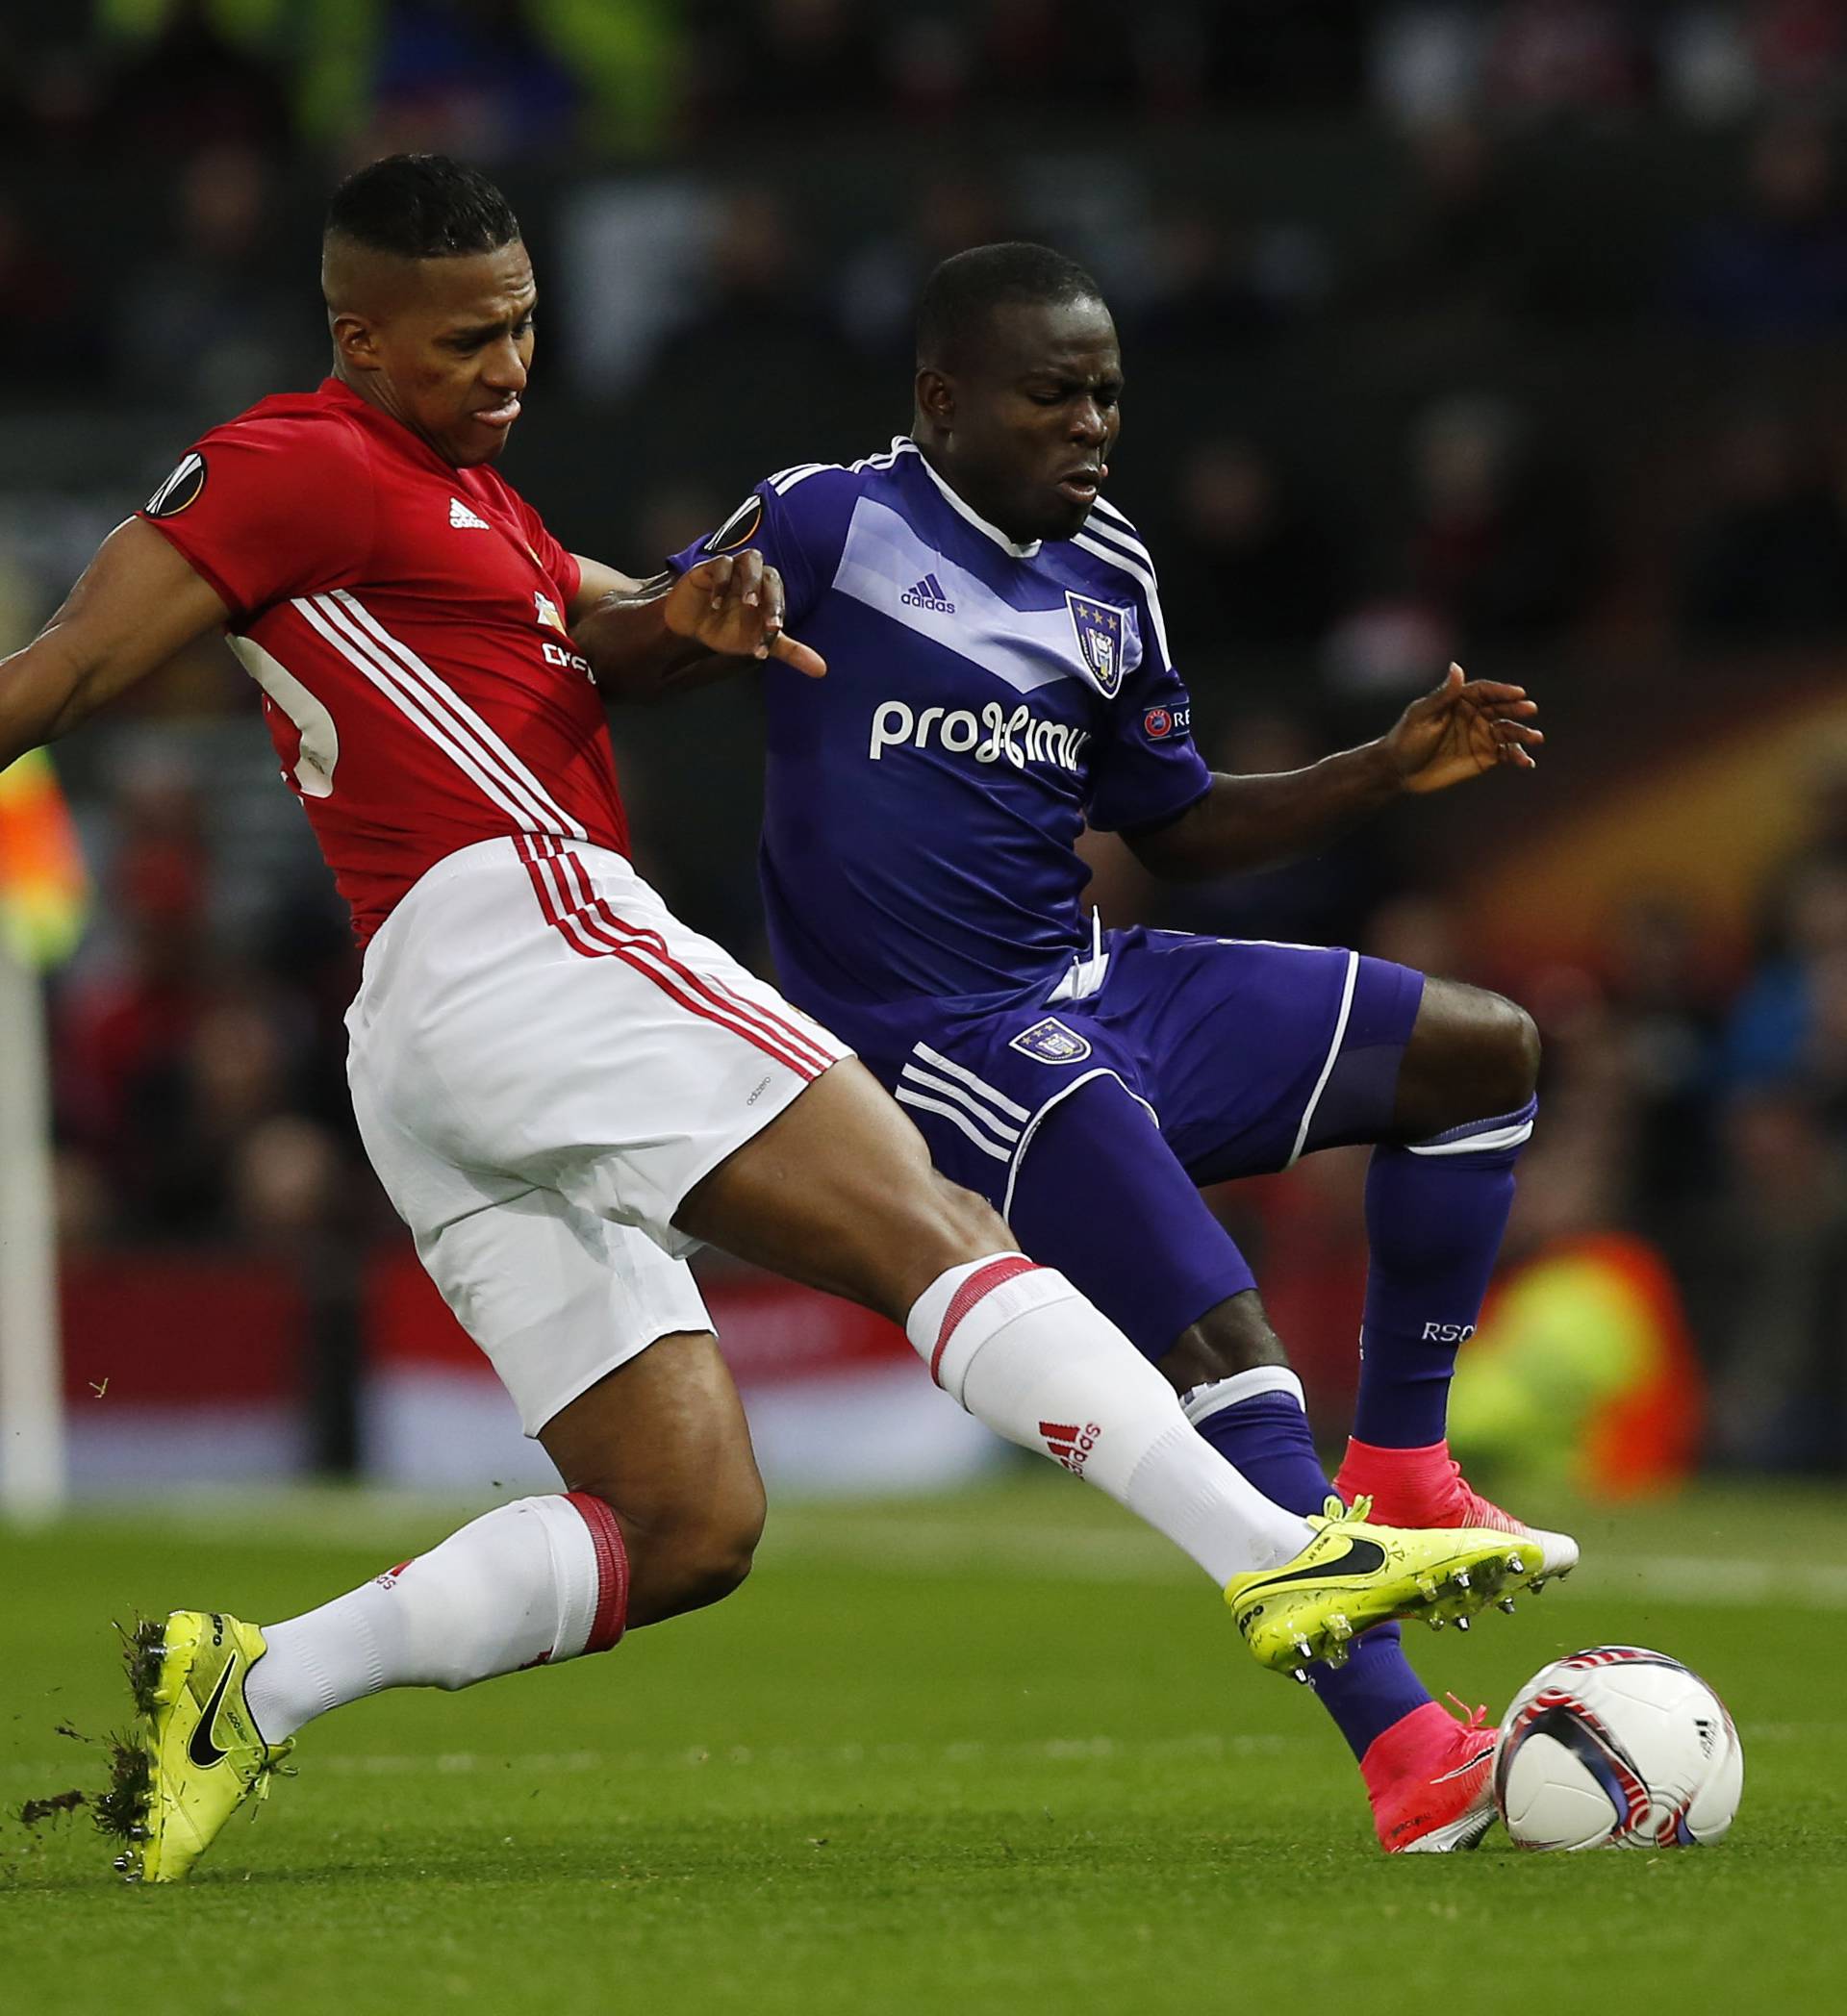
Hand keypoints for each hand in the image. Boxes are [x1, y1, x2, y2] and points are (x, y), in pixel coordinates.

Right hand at [661, 551, 825, 677]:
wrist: (692, 627)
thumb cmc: (728, 629)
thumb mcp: (758, 642)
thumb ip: (790, 652)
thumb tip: (822, 670)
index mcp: (768, 592)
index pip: (779, 596)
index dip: (778, 610)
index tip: (773, 630)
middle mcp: (754, 577)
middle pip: (770, 574)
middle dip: (769, 595)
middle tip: (763, 614)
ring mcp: (733, 569)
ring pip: (750, 559)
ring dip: (751, 581)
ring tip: (748, 604)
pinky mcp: (709, 567)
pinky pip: (720, 564)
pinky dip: (720, 583)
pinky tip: (716, 605)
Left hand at [1387, 662, 1541, 794]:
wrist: (1398, 771)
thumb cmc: (1406, 739)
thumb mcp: (1422, 716)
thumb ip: (1443, 695)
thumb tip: (1456, 667)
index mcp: (1460, 700)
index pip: (1485, 691)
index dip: (1502, 691)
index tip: (1518, 693)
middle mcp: (1475, 715)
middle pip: (1501, 709)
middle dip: (1517, 709)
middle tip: (1530, 710)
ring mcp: (1481, 736)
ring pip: (1507, 731)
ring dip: (1523, 734)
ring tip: (1536, 738)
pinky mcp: (1485, 756)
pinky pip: (1506, 753)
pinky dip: (1517, 756)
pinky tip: (1526, 761)